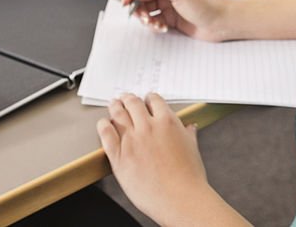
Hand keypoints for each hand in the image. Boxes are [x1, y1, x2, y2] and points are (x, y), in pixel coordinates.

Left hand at [97, 93, 207, 224]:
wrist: (179, 197)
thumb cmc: (188, 177)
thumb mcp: (192, 149)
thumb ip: (188, 134)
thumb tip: (190, 128)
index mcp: (167, 122)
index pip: (154, 100)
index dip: (149, 98)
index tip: (146, 100)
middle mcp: (148, 127)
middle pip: (133, 103)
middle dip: (129, 99)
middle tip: (125, 98)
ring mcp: (132, 140)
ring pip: (118, 115)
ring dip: (115, 106)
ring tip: (113, 104)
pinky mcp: (119, 156)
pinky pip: (106, 135)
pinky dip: (103, 126)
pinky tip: (103, 123)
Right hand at [121, 0, 231, 40]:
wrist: (220, 23)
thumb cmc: (206, 4)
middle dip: (139, 6)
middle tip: (141, 15)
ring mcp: (168, 3)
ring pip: (146, 9)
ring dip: (146, 18)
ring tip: (154, 23)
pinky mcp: (170, 17)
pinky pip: (153, 20)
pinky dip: (154, 25)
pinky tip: (162, 27)